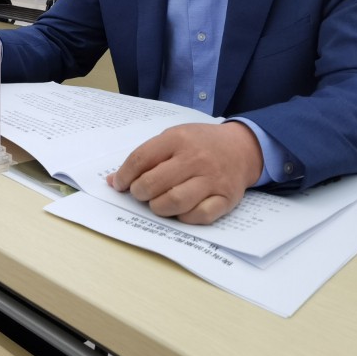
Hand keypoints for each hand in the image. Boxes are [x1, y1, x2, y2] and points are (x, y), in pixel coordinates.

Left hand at [108, 122, 263, 224]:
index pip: (141, 159)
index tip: (121, 185)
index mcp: (178, 139)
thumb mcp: (173, 138)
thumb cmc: (201, 144)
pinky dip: (184, 218)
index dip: (125, 176)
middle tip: (141, 194)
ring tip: (157, 204)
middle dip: (140, 193)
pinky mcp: (225, 198)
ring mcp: (212, 179)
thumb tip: (113, 181)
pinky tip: (180, 211)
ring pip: (175, 201)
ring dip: (158, 208)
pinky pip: (200, 215)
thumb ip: (145, 157)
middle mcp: (195, 158)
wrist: (242, 147)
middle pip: (154, 183)